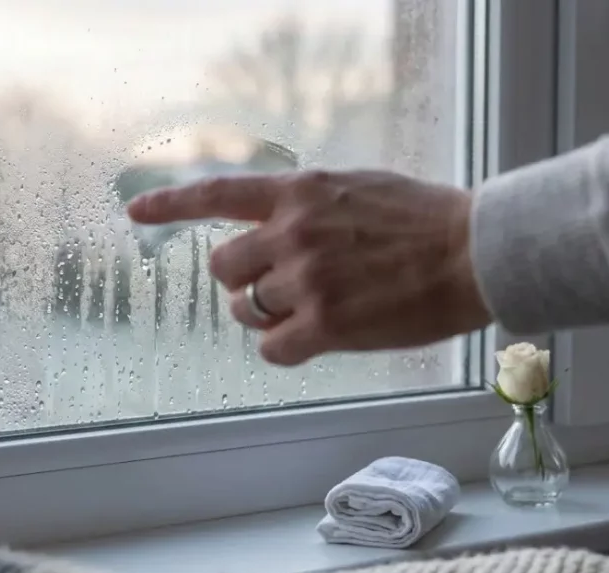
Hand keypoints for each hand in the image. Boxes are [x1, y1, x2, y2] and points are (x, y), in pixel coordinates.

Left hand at [127, 170, 491, 365]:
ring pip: (245, 311)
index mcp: (299, 194)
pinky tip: (314, 338)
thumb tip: (272, 223)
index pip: (216, 194)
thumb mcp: (355, 187)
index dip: (169, 204)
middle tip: (275, 287)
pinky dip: (285, 348)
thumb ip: (306, 204)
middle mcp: (292, 234)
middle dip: (240, 282)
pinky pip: (273, 349)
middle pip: (223, 269)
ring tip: (310, 310)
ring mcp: (305, 280)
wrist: (474, 251)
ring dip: (265, 315)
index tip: (134, 211)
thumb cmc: (423, 220)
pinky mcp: (325, 325)